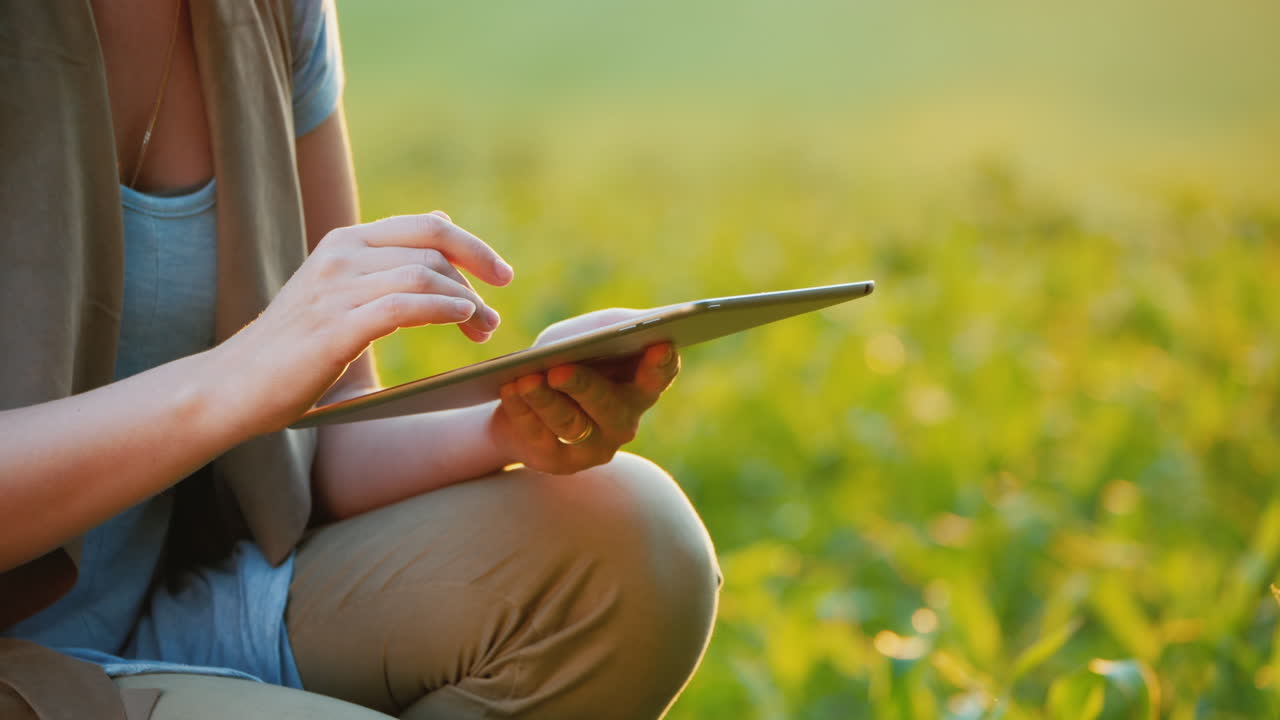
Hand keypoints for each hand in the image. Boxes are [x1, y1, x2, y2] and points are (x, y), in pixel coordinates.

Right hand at [218, 211, 512, 433]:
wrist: (233, 386)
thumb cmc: (294, 348)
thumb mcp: (343, 293)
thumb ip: (388, 264)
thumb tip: (442, 229)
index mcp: (345, 242)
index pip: (427, 227)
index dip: (473, 248)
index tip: (502, 276)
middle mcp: (341, 255)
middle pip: (433, 253)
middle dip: (474, 284)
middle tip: (491, 322)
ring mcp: (335, 288)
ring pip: (424, 277)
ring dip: (465, 304)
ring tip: (482, 331)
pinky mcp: (333, 327)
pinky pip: (403, 305)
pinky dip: (441, 310)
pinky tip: (461, 321)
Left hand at [489, 319, 680, 473]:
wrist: (520, 400)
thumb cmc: (563, 358)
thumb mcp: (582, 335)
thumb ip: (607, 328)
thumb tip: (625, 326)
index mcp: (639, 387)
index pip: (660, 377)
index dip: (661, 364)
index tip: (659, 345)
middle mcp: (623, 422)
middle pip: (611, 406)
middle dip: (584, 386)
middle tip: (559, 370)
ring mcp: (594, 447)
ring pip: (571, 424)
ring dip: (545, 400)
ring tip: (525, 380)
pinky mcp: (559, 462)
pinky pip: (540, 437)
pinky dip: (522, 412)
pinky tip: (510, 392)